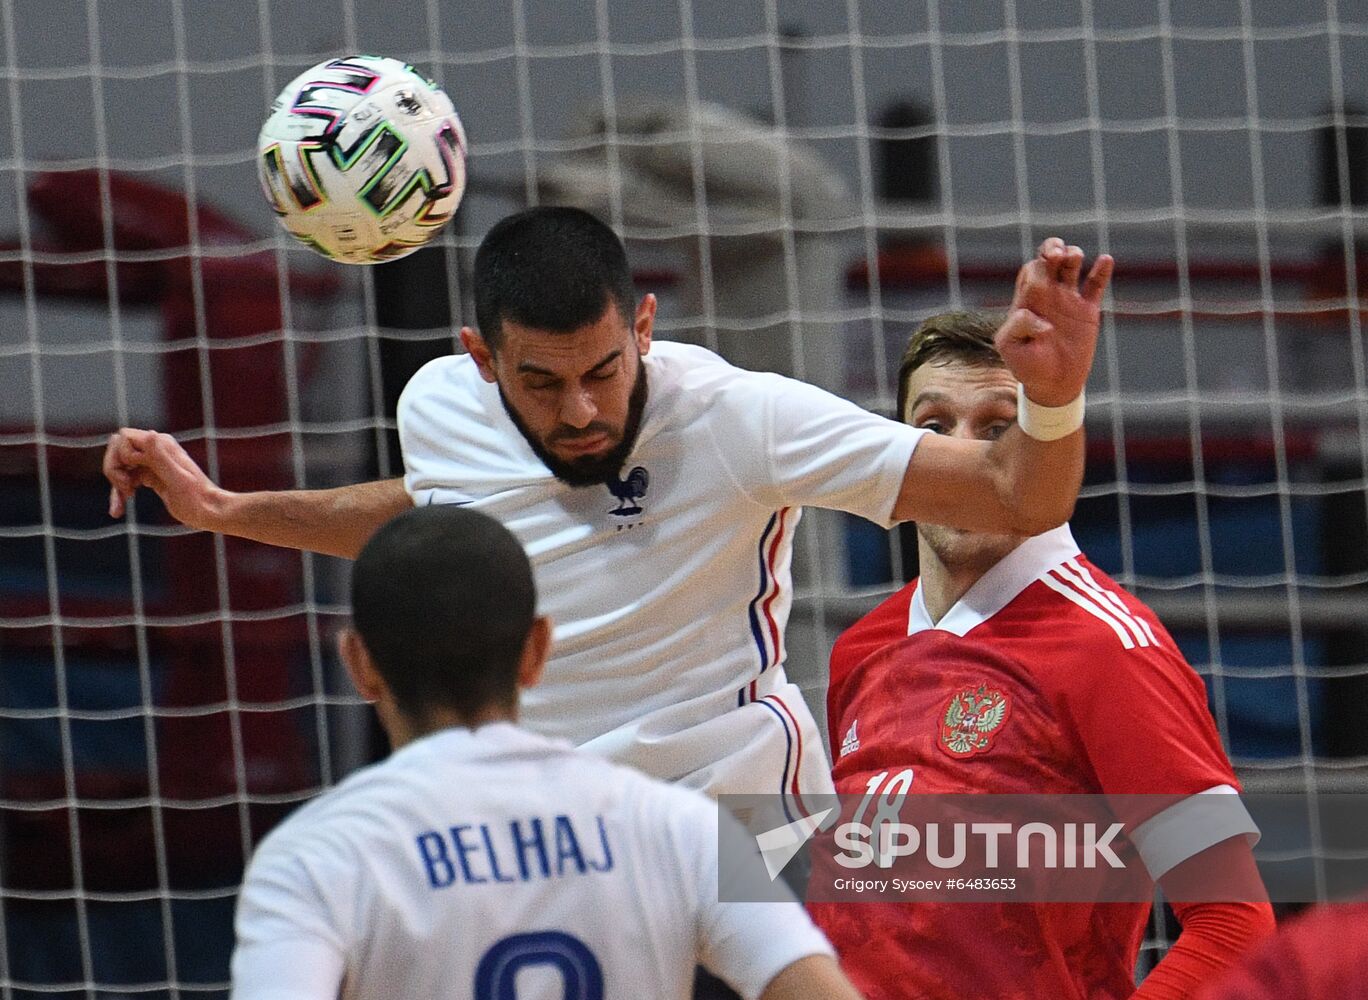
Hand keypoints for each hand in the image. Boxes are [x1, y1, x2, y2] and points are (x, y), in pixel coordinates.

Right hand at [103, 428, 225, 529]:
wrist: (210, 512)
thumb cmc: (197, 499)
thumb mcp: (177, 479)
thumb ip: (161, 458)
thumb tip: (150, 434)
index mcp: (160, 444)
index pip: (123, 437)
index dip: (120, 456)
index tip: (131, 475)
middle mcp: (155, 449)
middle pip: (118, 450)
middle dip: (114, 469)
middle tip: (126, 489)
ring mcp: (153, 463)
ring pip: (121, 466)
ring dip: (115, 484)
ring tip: (120, 506)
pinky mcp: (152, 476)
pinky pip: (128, 478)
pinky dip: (120, 492)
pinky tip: (118, 510)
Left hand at [996, 237, 1113, 406]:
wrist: (1052, 385)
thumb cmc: (1026, 366)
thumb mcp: (1010, 346)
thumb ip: (1017, 325)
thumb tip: (1042, 319)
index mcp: (1026, 300)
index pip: (1030, 272)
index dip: (1036, 267)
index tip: (1041, 282)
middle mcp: (1047, 295)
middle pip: (1049, 260)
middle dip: (1051, 249)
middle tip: (1056, 254)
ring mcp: (1068, 300)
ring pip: (1071, 266)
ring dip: (1073, 254)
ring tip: (1074, 256)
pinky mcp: (1088, 310)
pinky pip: (1096, 284)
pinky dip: (1101, 270)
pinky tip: (1105, 260)